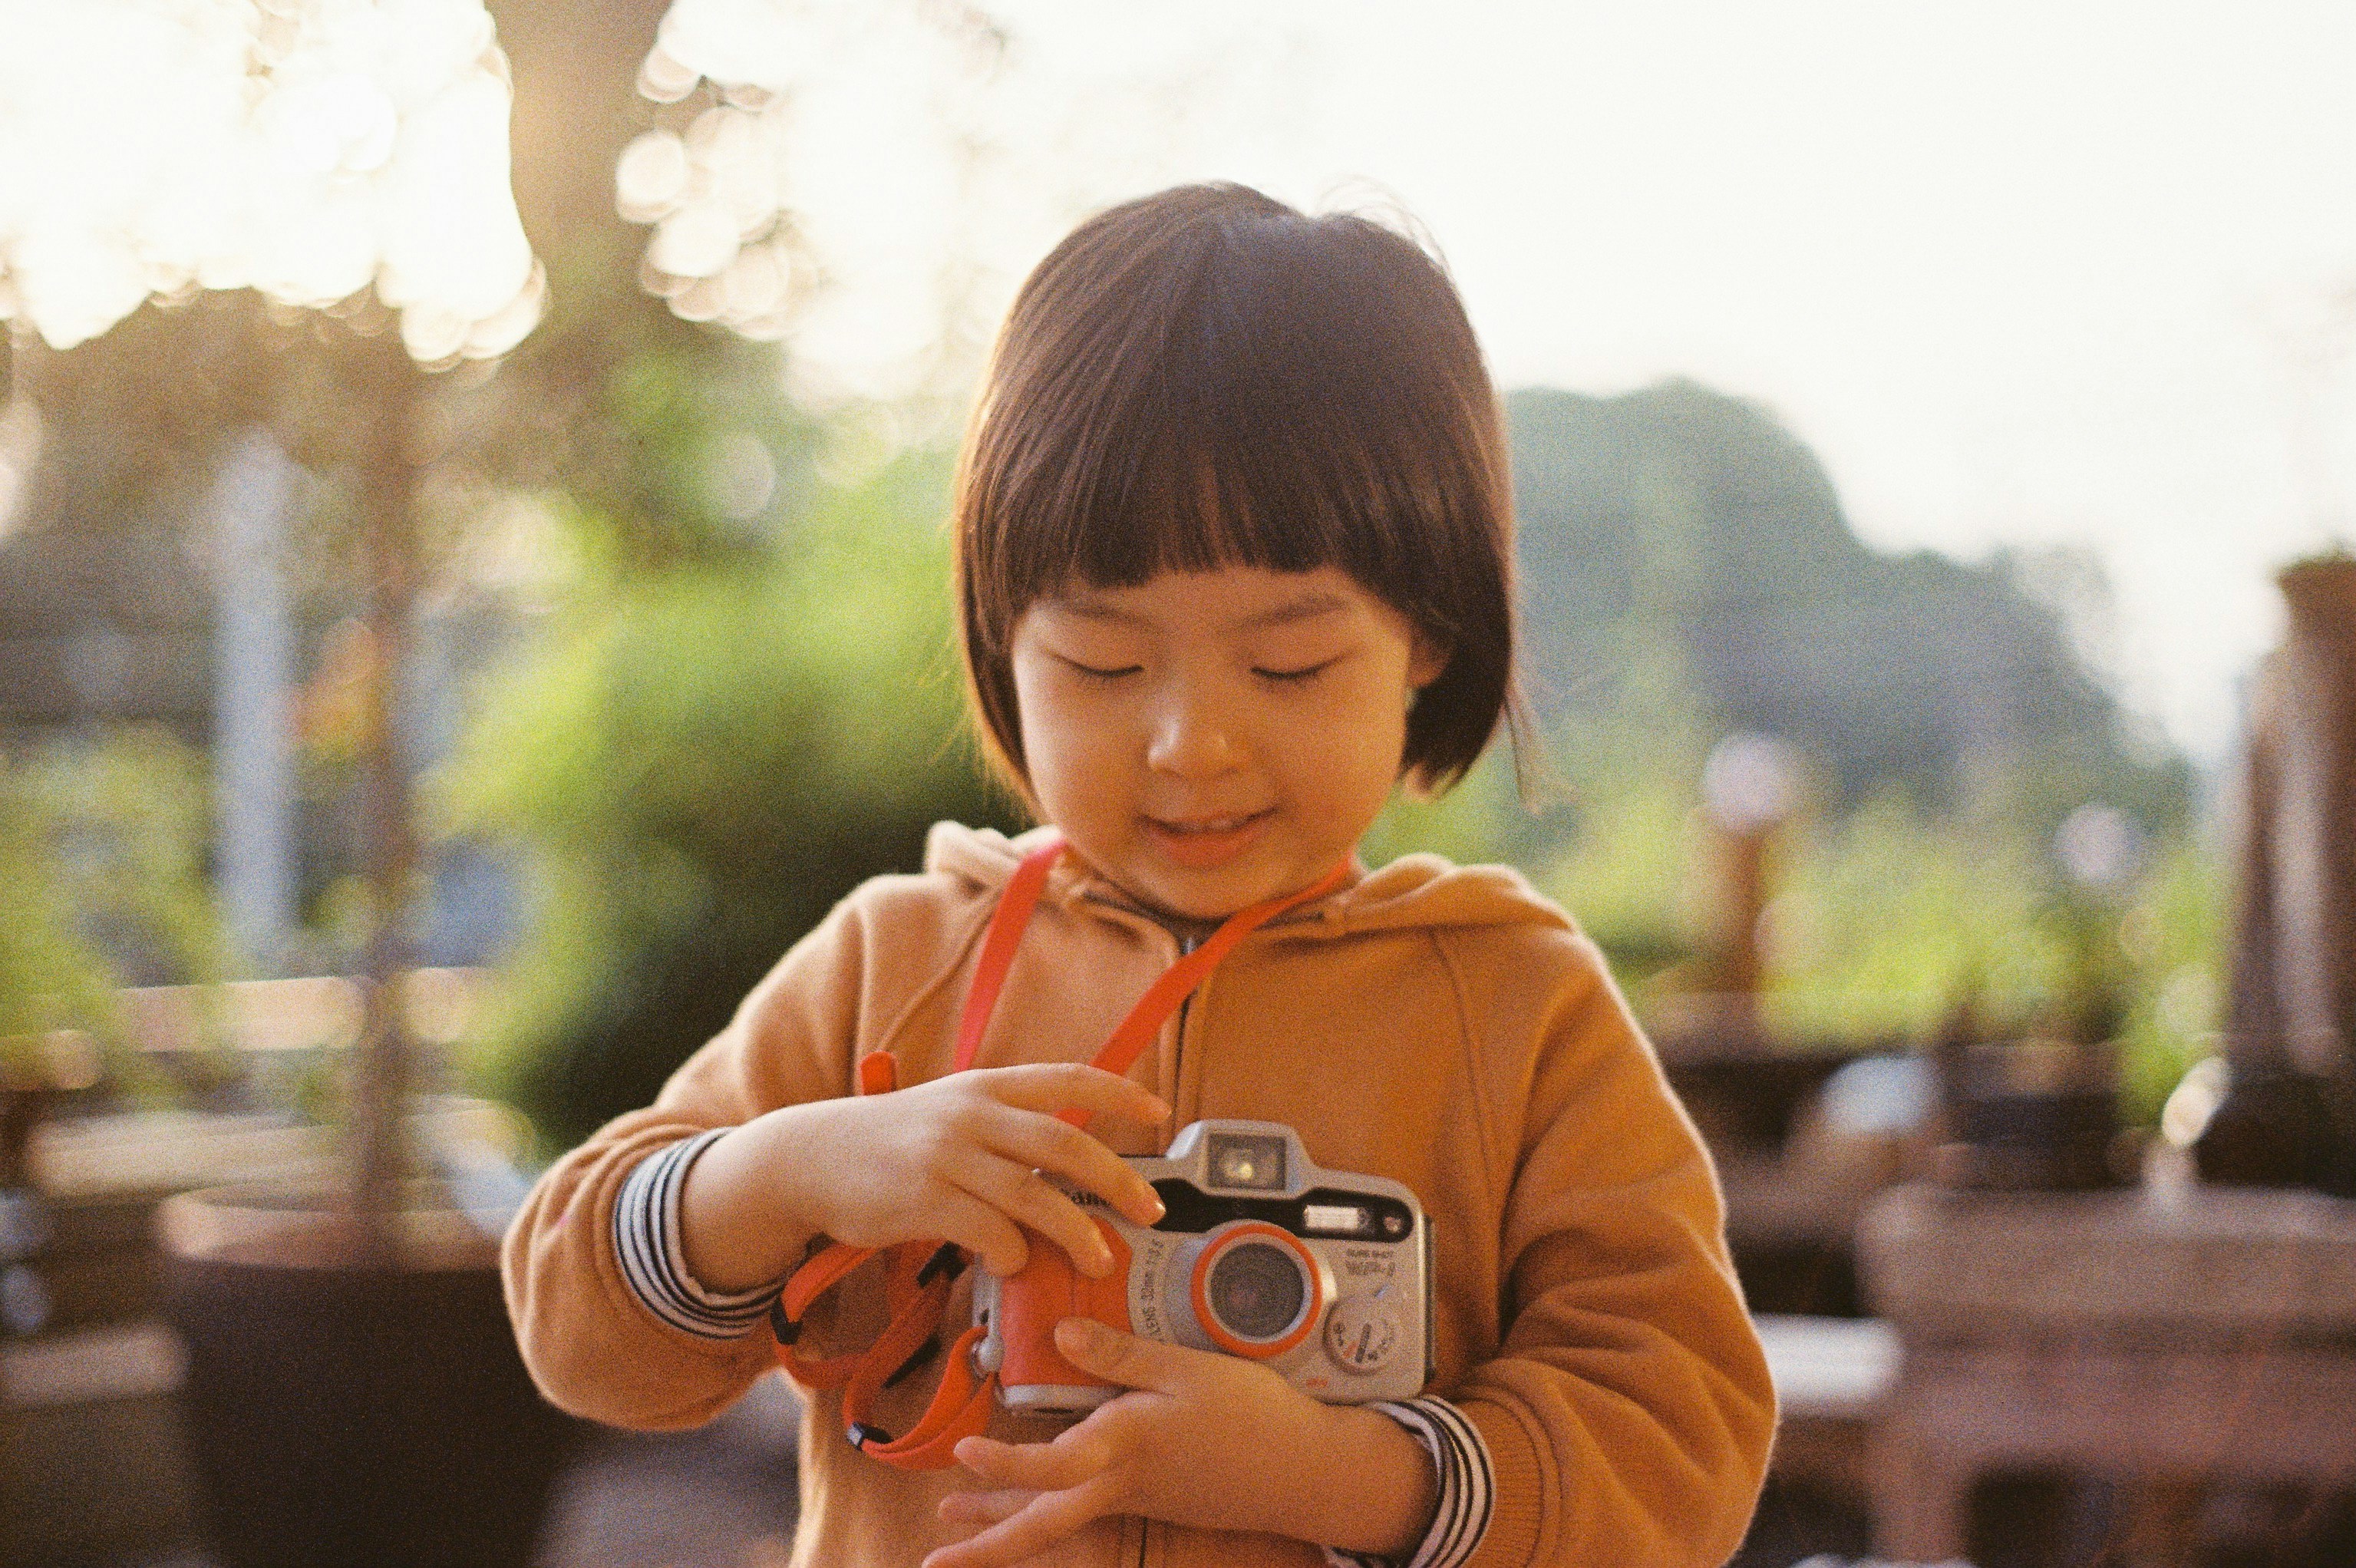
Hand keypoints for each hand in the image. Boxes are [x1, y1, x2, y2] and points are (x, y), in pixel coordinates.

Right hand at [680, 1063, 1168, 1291]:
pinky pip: (990, 1233)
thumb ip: (1007, 1126)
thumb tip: (1074, 1161)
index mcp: (987, 1086)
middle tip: (1151, 1211)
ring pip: (1035, 1195)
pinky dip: (1014, 1254)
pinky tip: (1015, 1265)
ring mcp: (948, 1156)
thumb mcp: (952, 1111)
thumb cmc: (893, 1141)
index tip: (1161, 1113)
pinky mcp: (925, 1199)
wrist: (811, 1156)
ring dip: (1076, 1232)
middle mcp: (972, 1114)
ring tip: (1099, 1258)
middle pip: (1066, 1143)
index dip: (1120, 1093)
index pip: (1069, 1078)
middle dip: (1118, 1179)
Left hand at [924, 1319, 1437, 1567]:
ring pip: (1057, 1520)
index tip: (963, 1454)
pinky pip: (1083, 1510)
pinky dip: (1046, 1505)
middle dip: (986, 1546)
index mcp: (1126, 1447)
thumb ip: (1122, 1355)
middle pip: (1041, 1527)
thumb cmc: (1253, 1417)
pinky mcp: (1149, 1498)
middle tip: (934, 1562)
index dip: (1004, 1464)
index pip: (1052, 1466)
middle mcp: (1120, 1482)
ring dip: (1004, 1523)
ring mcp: (1134, 1498)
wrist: (1304, 1471)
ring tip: (956, 1524)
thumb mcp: (1189, 1370)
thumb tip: (1062, 1335)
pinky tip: (1031, 1495)